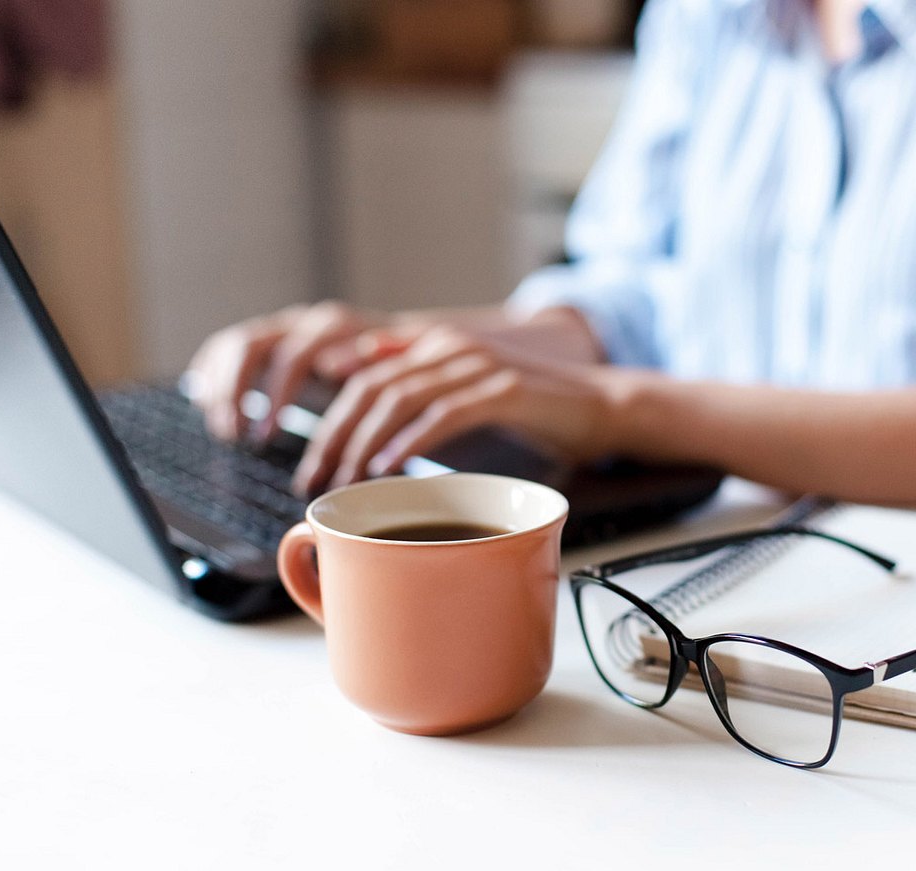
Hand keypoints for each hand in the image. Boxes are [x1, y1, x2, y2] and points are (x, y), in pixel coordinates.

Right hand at [187, 301, 390, 441]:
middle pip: (251, 347)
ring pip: (233, 347)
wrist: (401, 350)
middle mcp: (301, 323)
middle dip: (236, 392)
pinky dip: (211, 373)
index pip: (291, 355)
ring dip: (221, 388)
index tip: (266, 434)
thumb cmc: (401, 372)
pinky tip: (204, 402)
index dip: (275, 394)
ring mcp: (280, 330)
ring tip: (224, 431)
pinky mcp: (265, 342)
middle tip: (235, 437)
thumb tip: (347, 361)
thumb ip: (381, 360)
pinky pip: (224, 348)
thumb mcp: (398, 371)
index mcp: (333, 327)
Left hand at [292, 324, 615, 496]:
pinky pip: (443, 413)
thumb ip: (420, 388)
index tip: (313, 465)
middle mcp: (449, 346)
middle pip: (370, 387)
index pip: (361, 375)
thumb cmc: (534, 410)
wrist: (602, 405)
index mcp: (434, 345)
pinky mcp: (504, 389)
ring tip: (346, 480)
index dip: (328, 420)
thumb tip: (364, 386)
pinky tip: (388, 466)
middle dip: (334, 437)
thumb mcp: (468, 395)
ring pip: (398, 398)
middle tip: (316, 480)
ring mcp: (476, 365)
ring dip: (364, 443)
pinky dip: (410, 441)